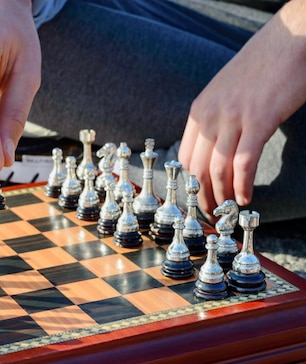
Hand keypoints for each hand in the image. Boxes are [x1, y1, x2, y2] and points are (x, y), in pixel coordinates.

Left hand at [178, 0, 305, 217]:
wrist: (289, 40)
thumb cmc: (261, 68)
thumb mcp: (225, 93)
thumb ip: (215, 119)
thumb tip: (215, 149)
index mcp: (199, 111)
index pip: (185, 157)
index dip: (190, 184)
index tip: (197, 199)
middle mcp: (210, 116)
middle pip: (197, 168)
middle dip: (202, 196)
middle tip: (212, 212)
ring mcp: (233, 118)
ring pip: (218, 170)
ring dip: (222, 195)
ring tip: (228, 209)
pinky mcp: (259, 120)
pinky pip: (244, 163)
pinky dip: (242, 185)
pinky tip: (246, 197)